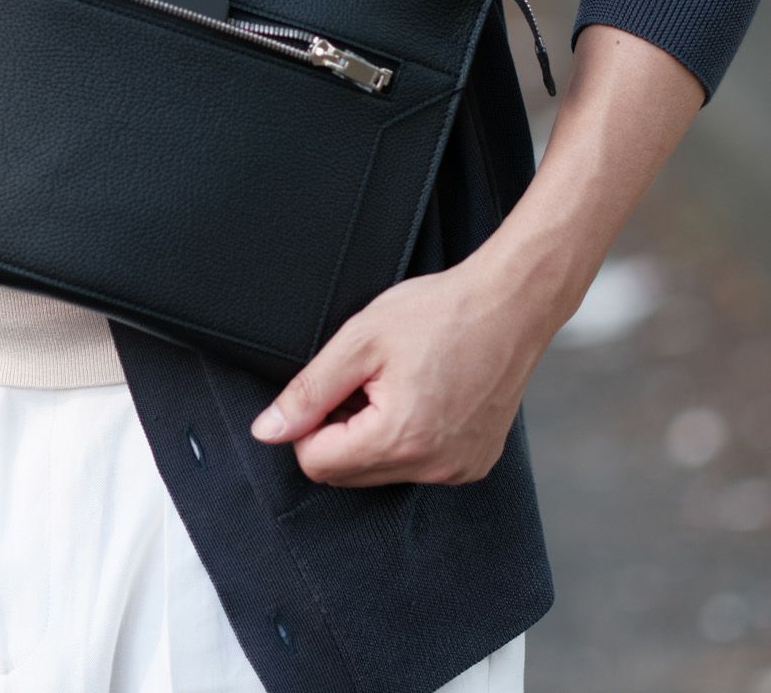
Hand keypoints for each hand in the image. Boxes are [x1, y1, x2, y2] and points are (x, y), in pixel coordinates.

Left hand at [248, 253, 558, 486]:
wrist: (510, 304)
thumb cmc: (440, 313)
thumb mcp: (359, 340)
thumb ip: (309, 391)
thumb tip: (267, 431)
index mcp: (399, 439)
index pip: (317, 463)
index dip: (310, 424)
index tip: (333, 387)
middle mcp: (432, 467)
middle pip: (347, 474)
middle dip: (341, 431)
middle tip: (365, 380)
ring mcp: (458, 470)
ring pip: (381, 472)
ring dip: (373, 436)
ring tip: (396, 384)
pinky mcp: (475, 464)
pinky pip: (418, 466)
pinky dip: (407, 438)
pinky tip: (423, 396)